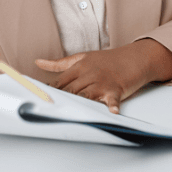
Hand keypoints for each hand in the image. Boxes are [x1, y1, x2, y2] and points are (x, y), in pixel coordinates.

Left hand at [35, 39, 171, 113]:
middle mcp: (89, 74)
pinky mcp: (116, 89)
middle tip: (48, 111)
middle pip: (71, 90)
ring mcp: (102, 82)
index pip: (61, 82)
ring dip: (79, 104)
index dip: (49, 92)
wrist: (134, 57)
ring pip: (87, 96)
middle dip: (60, 101)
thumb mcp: (82, 57)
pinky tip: (112, 112)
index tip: (39, 100)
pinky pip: (112, 99)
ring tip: (70, 114)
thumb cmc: (107, 60)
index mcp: (80, 67)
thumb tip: (38, 63)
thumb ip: (59, 63)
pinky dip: (112, 106)